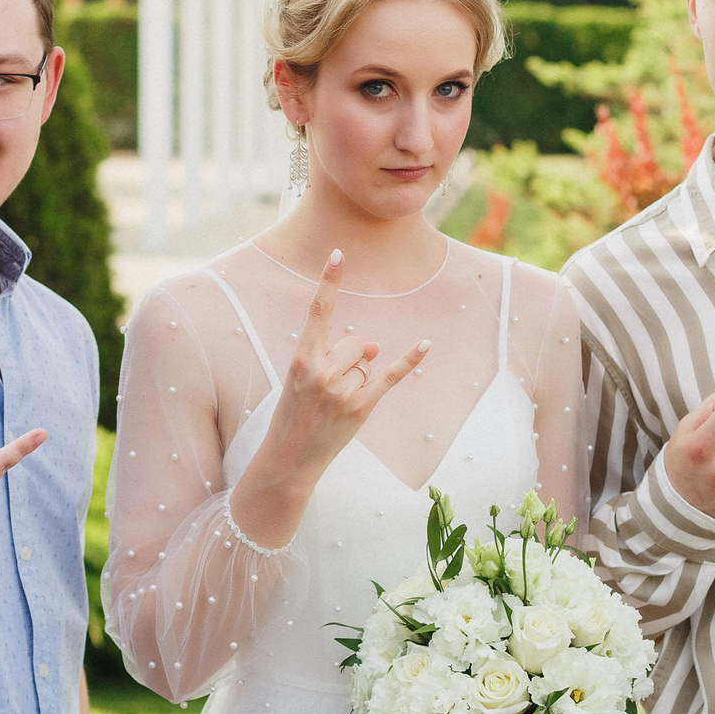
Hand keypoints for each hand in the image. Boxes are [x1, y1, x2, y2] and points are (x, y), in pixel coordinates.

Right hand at [253, 249, 429, 481]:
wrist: (288, 459)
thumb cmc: (292, 416)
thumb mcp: (302, 381)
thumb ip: (335, 357)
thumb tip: (373, 345)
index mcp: (300, 359)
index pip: (317, 312)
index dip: (328, 282)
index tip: (338, 254)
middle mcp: (322, 371)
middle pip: (353, 343)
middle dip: (348, 361)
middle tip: (326, 392)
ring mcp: (342, 391)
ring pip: (365, 363)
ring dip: (356, 379)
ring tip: (333, 405)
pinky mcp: (361, 407)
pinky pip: (390, 377)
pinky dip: (410, 361)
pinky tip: (426, 345)